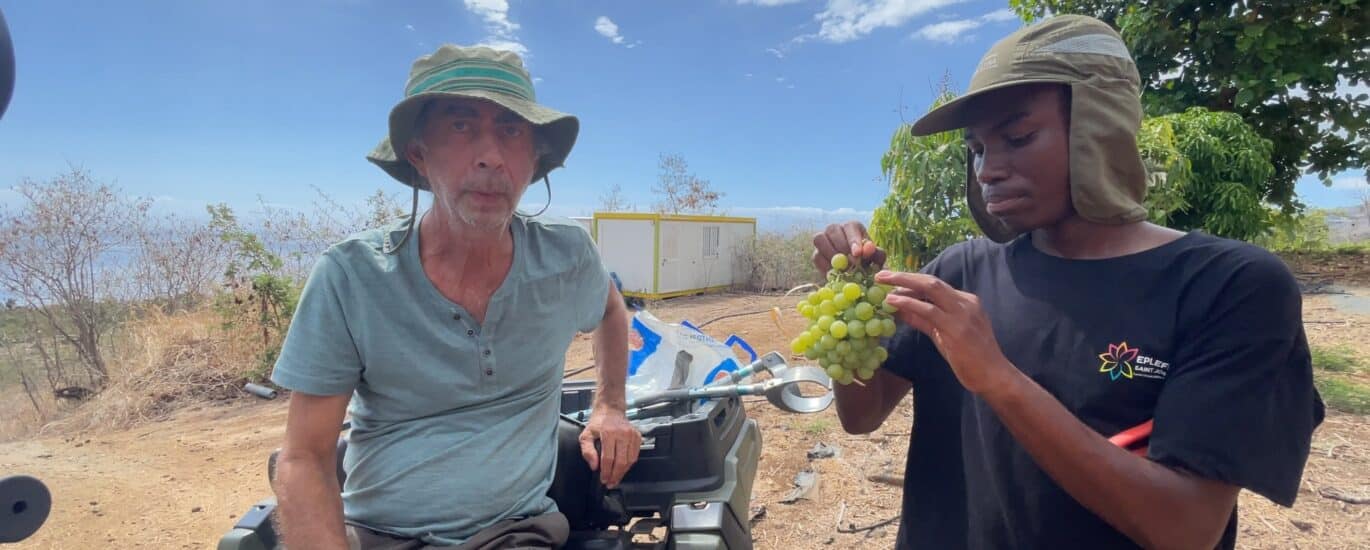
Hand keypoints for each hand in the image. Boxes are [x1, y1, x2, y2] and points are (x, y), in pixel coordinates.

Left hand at [579, 407, 641, 488]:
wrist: (610, 411)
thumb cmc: (598, 424)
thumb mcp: (586, 435)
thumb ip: (587, 451)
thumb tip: (594, 465)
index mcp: (609, 433)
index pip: (608, 458)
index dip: (606, 472)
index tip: (603, 479)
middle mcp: (623, 433)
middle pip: (621, 461)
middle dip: (615, 475)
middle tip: (610, 483)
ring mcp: (632, 435)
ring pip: (630, 460)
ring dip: (623, 472)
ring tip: (616, 479)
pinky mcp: (638, 436)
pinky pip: (635, 455)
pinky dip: (629, 465)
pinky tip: (622, 469)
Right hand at [812, 221, 886, 273]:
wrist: (858, 275)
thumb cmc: (869, 262)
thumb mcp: (876, 259)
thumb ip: (876, 253)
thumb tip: (868, 248)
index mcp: (853, 226)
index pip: (850, 228)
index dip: (853, 240)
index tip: (857, 254)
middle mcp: (836, 229)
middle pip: (833, 230)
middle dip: (841, 248)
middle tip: (850, 264)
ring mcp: (824, 240)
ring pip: (820, 239)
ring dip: (831, 254)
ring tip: (843, 268)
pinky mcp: (817, 253)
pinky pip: (816, 256)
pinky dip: (825, 265)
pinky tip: (835, 273)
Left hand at [875, 270, 1013, 395]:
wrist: (993, 376)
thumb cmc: (970, 358)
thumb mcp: (944, 334)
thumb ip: (924, 320)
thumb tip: (900, 310)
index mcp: (966, 301)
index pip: (935, 285)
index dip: (911, 280)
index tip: (891, 280)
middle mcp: (965, 302)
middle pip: (931, 281)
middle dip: (905, 275)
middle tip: (882, 274)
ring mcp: (962, 314)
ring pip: (930, 288)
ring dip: (903, 283)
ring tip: (882, 283)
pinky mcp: (956, 328)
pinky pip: (929, 310)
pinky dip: (909, 303)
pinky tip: (892, 301)